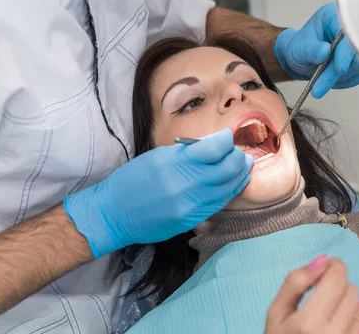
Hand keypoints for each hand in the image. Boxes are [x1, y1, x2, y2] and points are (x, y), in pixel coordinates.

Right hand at [63, 129, 252, 258]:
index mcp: (175, 164)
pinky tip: (234, 182)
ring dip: (239, 175)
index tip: (227, 137)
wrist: (114, 213)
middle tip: (238, 152)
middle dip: (237, 157)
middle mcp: (186, 186)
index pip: (214, 149)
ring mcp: (190, 206)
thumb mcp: (158, 156)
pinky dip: (230, 191)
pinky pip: (219, 203)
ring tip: (244, 165)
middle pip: (227, 169)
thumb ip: (188, 151)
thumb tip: (214, 145)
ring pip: (228, 188)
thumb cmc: (133, 179)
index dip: (225, 140)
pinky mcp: (192, 220)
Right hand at [266, 255, 358, 333]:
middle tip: (324, 296)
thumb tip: (323, 259)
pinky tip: (341, 328)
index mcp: (309, 322)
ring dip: (348, 305)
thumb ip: (295, 282)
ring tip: (330, 315)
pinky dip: (358, 322)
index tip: (328, 268)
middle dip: (339, 286)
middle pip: (352, 290)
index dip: (335, 266)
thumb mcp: (276, 313)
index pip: (337, 278)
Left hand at [274, 2, 358, 97]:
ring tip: (320, 83)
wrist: (301, 59)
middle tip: (319, 88)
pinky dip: (346, 82)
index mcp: (335, 16)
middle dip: (338, 72)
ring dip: (340, 79)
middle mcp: (350, 28)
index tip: (339, 69)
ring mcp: (358, 44)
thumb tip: (325, 51)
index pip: (348, 33)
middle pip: (357, 52)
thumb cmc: (299, 48)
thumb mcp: (299, 48)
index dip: (345, 52)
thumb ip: (312, 49)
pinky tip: (331, 80)